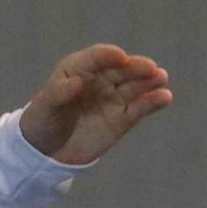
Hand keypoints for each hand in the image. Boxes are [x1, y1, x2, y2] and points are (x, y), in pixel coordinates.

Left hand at [19, 44, 173, 164]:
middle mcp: (99, 79)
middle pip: (121, 70)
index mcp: (77, 69)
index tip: (120, 57)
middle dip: (135, 67)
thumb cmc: (42, 121)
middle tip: (150, 68)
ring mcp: (114, 97)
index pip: (96, 58)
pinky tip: (164, 97)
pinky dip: (153, 101)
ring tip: (160, 78)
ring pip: (135, 86)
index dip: (108, 56)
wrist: (47, 151)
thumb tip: (76, 82)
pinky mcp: (124, 117)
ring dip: (149, 81)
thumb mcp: (44, 107)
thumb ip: (58, 94)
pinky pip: (141, 107)